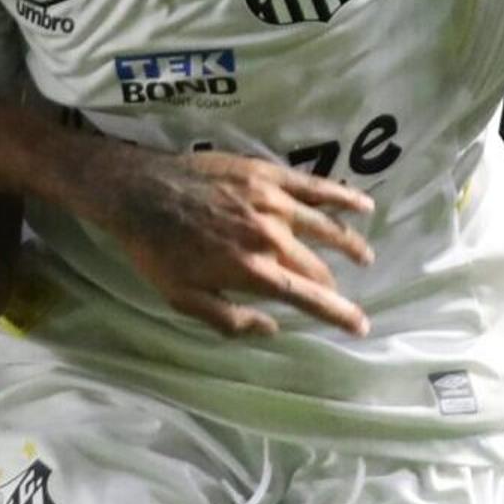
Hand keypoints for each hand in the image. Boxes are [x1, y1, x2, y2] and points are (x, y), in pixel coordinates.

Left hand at [79, 149, 376, 338]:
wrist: (139, 192)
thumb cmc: (157, 251)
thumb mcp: (183, 299)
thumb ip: (230, 319)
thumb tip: (271, 328)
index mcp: (253, 271)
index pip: (310, 297)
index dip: (340, 314)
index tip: (361, 327)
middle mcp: (270, 237)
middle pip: (316, 266)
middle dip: (332, 284)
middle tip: (338, 292)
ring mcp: (272, 202)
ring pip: (325, 226)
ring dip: (349, 243)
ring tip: (364, 255)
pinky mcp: (267, 175)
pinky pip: (314, 186)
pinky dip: (342, 196)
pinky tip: (364, 204)